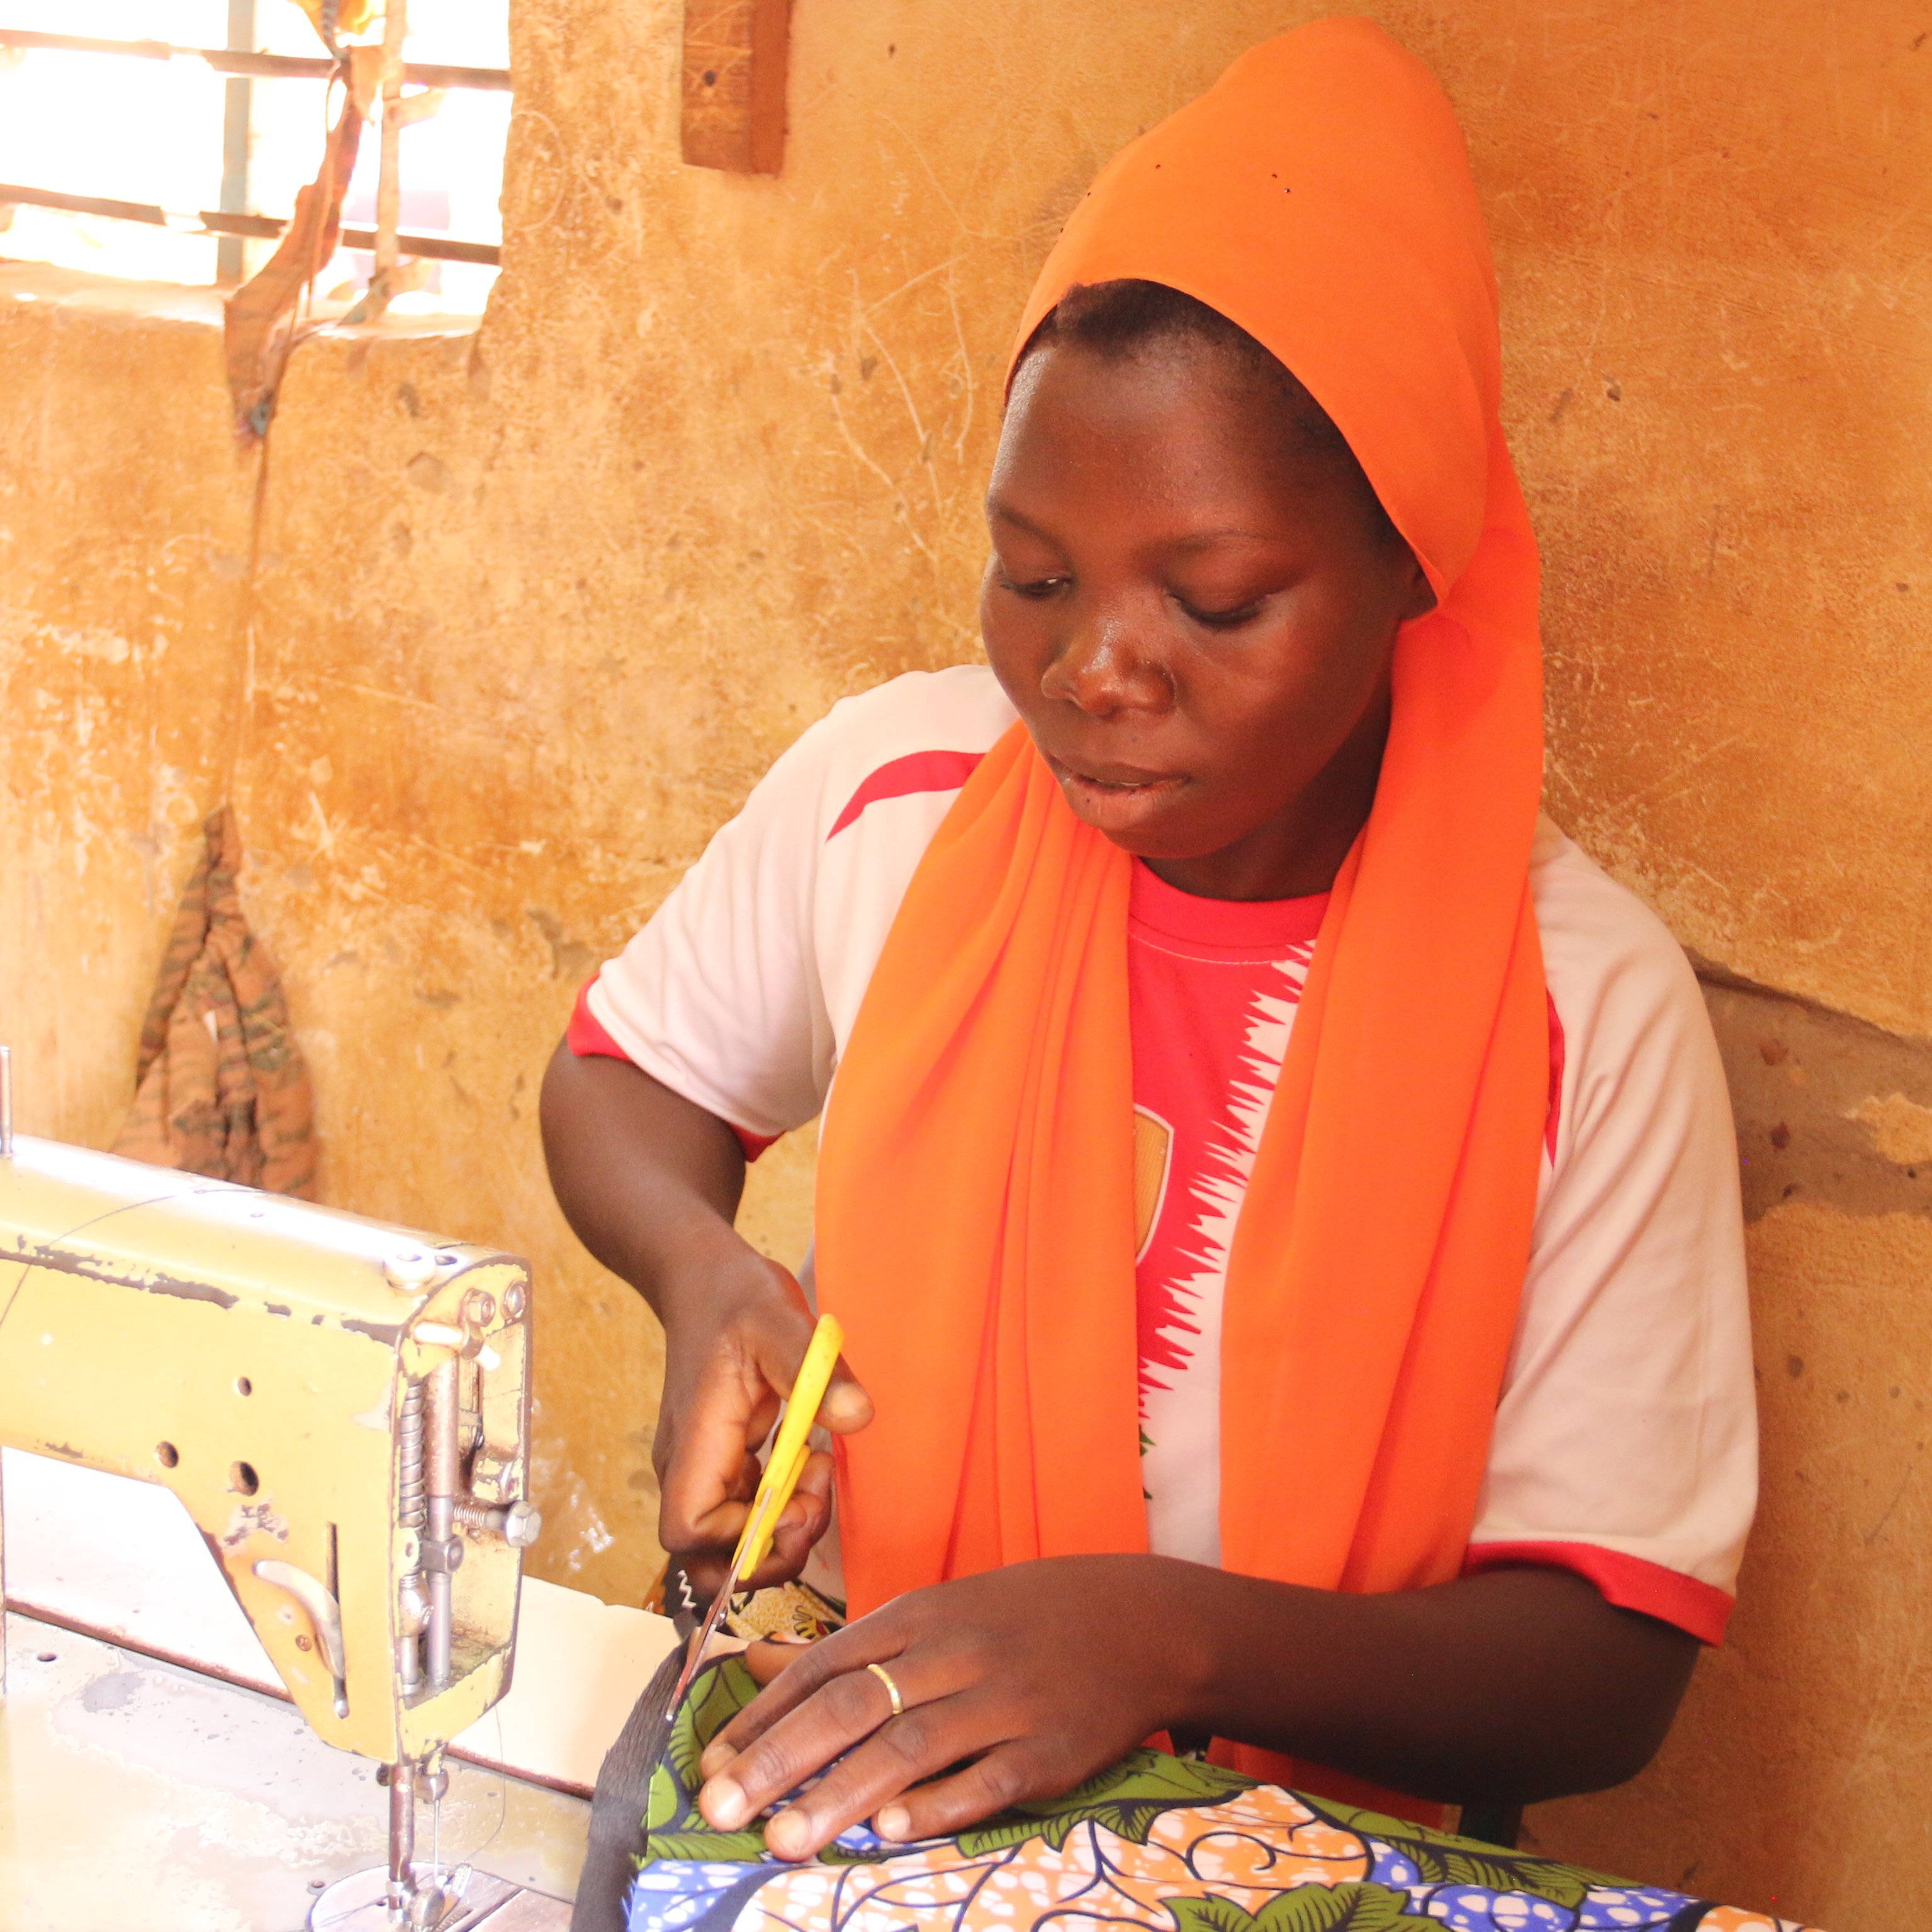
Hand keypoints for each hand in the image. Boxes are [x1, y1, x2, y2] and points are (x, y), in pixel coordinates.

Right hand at [654, 1239, 871, 1595]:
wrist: (703, 1279)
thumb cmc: (734, 1297)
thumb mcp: (782, 1323)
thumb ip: (817, 1373)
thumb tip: (857, 1417)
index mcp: (696, 1441)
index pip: (688, 1531)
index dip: (741, 1539)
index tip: (793, 1500)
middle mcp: (689, 1466)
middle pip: (704, 1558)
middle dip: (767, 1554)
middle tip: (814, 1506)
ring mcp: (704, 1466)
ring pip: (729, 1540)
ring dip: (781, 1528)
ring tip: (819, 1470)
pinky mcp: (723, 1459)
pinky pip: (746, 1508)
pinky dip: (782, 1502)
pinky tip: (810, 1458)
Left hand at [693, 1555, 1205, 1859]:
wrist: (1139, 1621)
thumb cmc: (1022, 1619)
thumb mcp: (938, 1611)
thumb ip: (854, 1649)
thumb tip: (757, 1667)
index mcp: (920, 1616)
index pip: (826, 1665)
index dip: (765, 1717)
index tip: (709, 1763)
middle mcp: (954, 1653)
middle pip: (855, 1704)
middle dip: (781, 1759)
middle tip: (722, 1808)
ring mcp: (1004, 1702)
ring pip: (910, 1745)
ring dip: (841, 1794)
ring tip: (784, 1839)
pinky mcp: (1051, 1751)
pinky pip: (988, 1778)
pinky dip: (939, 1803)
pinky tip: (894, 1831)